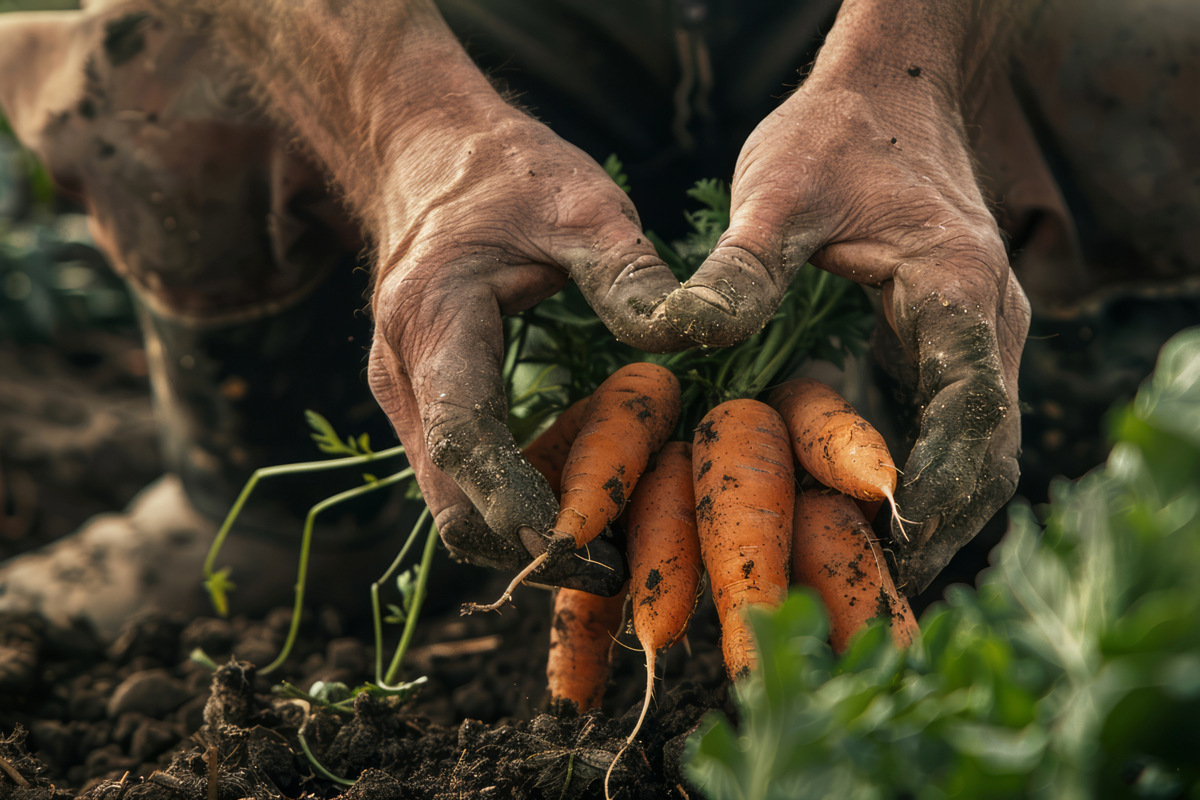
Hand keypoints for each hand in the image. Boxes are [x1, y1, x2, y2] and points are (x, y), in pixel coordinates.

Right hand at [366, 99, 690, 593]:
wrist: (424, 152)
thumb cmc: (503, 172)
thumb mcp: (578, 202)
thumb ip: (628, 272)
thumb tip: (689, 338)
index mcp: (435, 321)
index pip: (467, 439)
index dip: (516, 503)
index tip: (576, 547)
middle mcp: (405, 372)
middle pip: (449, 497)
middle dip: (523, 544)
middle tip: (613, 563)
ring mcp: (407, 392)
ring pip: (451, 498)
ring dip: (520, 530)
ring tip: (608, 538)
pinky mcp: (425, 399)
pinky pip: (460, 474)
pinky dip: (511, 499)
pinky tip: (576, 492)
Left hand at [662, 25, 1029, 594]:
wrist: (891, 86)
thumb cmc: (837, 131)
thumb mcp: (779, 189)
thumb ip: (741, 267)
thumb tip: (682, 336)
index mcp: (958, 293)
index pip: (969, 424)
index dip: (933, 501)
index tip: (882, 558)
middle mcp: (988, 323)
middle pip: (986, 456)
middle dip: (936, 530)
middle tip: (867, 596)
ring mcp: (976, 333)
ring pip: (974, 448)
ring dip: (930, 514)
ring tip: (861, 574)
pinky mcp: (950, 335)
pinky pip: (949, 424)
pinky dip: (917, 475)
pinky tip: (859, 509)